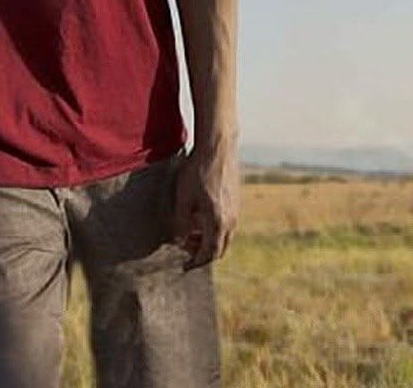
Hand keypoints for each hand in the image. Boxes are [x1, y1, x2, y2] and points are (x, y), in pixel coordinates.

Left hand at [174, 145, 239, 268]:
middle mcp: (231, 220)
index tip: (185, 266)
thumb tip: (179, 241)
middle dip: (202, 253)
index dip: (197, 261)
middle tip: (185, 249)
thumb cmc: (197, 172)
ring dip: (208, 241)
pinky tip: (199, 219)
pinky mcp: (236, 203)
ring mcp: (236, 212)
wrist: (218, 149)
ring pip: (224, 237)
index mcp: (218, 222)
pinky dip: (214, 230)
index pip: (210, 253)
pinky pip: (227, 225)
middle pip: (220, 248)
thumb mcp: (183, 198)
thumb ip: (181, 222)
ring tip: (190, 233)